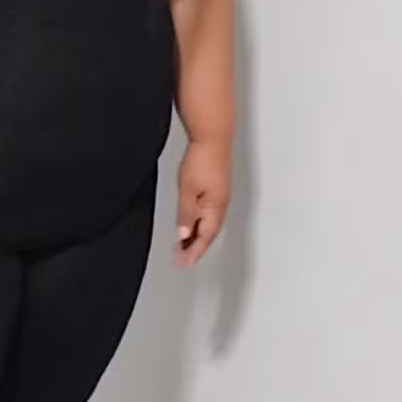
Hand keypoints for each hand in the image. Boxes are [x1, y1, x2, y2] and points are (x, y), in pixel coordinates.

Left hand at [176, 138, 230, 266]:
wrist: (213, 139)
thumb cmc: (202, 160)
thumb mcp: (188, 190)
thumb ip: (186, 214)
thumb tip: (183, 234)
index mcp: (215, 209)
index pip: (204, 238)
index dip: (193, 252)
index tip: (183, 263)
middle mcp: (220, 206)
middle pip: (208, 234)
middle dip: (195, 248)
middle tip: (181, 259)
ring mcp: (220, 198)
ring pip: (208, 225)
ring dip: (196, 237)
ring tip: (183, 247)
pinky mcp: (217, 191)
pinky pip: (208, 215)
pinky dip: (199, 224)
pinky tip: (191, 225)